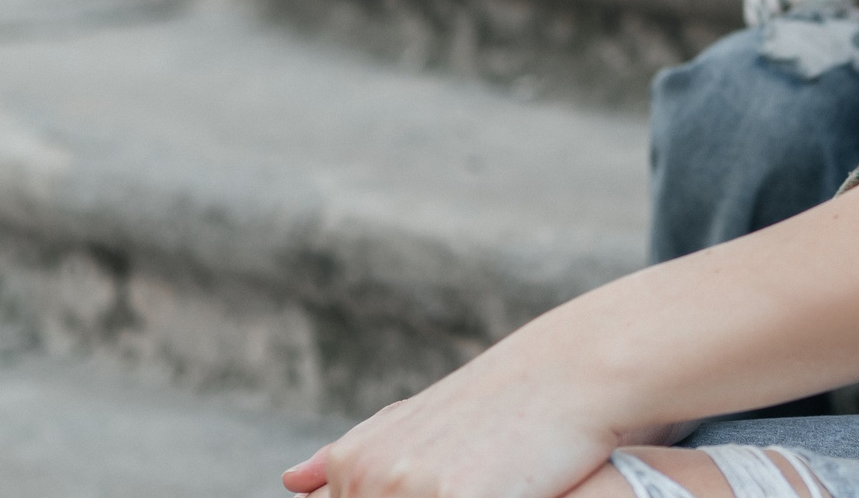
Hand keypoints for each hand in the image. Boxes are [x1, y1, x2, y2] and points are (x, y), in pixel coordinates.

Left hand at [280, 328, 627, 496]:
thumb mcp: (413, 424)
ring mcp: (407, 489)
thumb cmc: (498, 404)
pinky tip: (501, 491)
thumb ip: (351, 456)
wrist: (568, 372)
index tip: (434, 480)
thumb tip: (289, 480)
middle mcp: (366, 475)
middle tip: (464, 478)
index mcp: (352, 462)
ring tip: (481, 483)